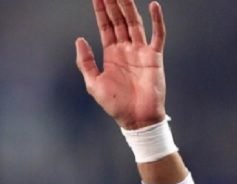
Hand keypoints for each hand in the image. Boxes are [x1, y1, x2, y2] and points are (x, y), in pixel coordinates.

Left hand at [76, 0, 166, 129]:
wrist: (136, 119)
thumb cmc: (115, 105)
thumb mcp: (93, 83)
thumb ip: (85, 62)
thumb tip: (79, 39)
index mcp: (111, 54)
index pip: (105, 26)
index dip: (100, 11)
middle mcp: (126, 49)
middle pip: (119, 20)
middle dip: (113, 4)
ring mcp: (141, 51)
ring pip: (135, 23)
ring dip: (129, 7)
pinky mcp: (154, 57)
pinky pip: (157, 35)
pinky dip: (157, 20)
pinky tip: (153, 5)